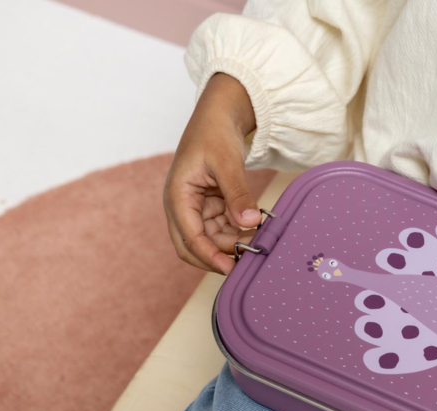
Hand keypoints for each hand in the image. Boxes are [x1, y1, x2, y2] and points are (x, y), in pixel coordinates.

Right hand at [164, 73, 259, 274]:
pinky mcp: (211, 207)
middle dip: (219, 256)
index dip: (209, 256)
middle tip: (248, 262)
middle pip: (194, 246)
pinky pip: (223, 229)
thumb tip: (250, 223)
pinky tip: (256, 231)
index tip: (231, 268)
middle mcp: (183, 206)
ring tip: (259, 243)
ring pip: (212, 240)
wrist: (219, 117)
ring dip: (232, 244)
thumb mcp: (227, 162)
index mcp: (177, 196)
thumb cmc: (215, 134)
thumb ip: (238, 194)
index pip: (189, 237)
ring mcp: (197, 208)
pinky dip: (238, 233)